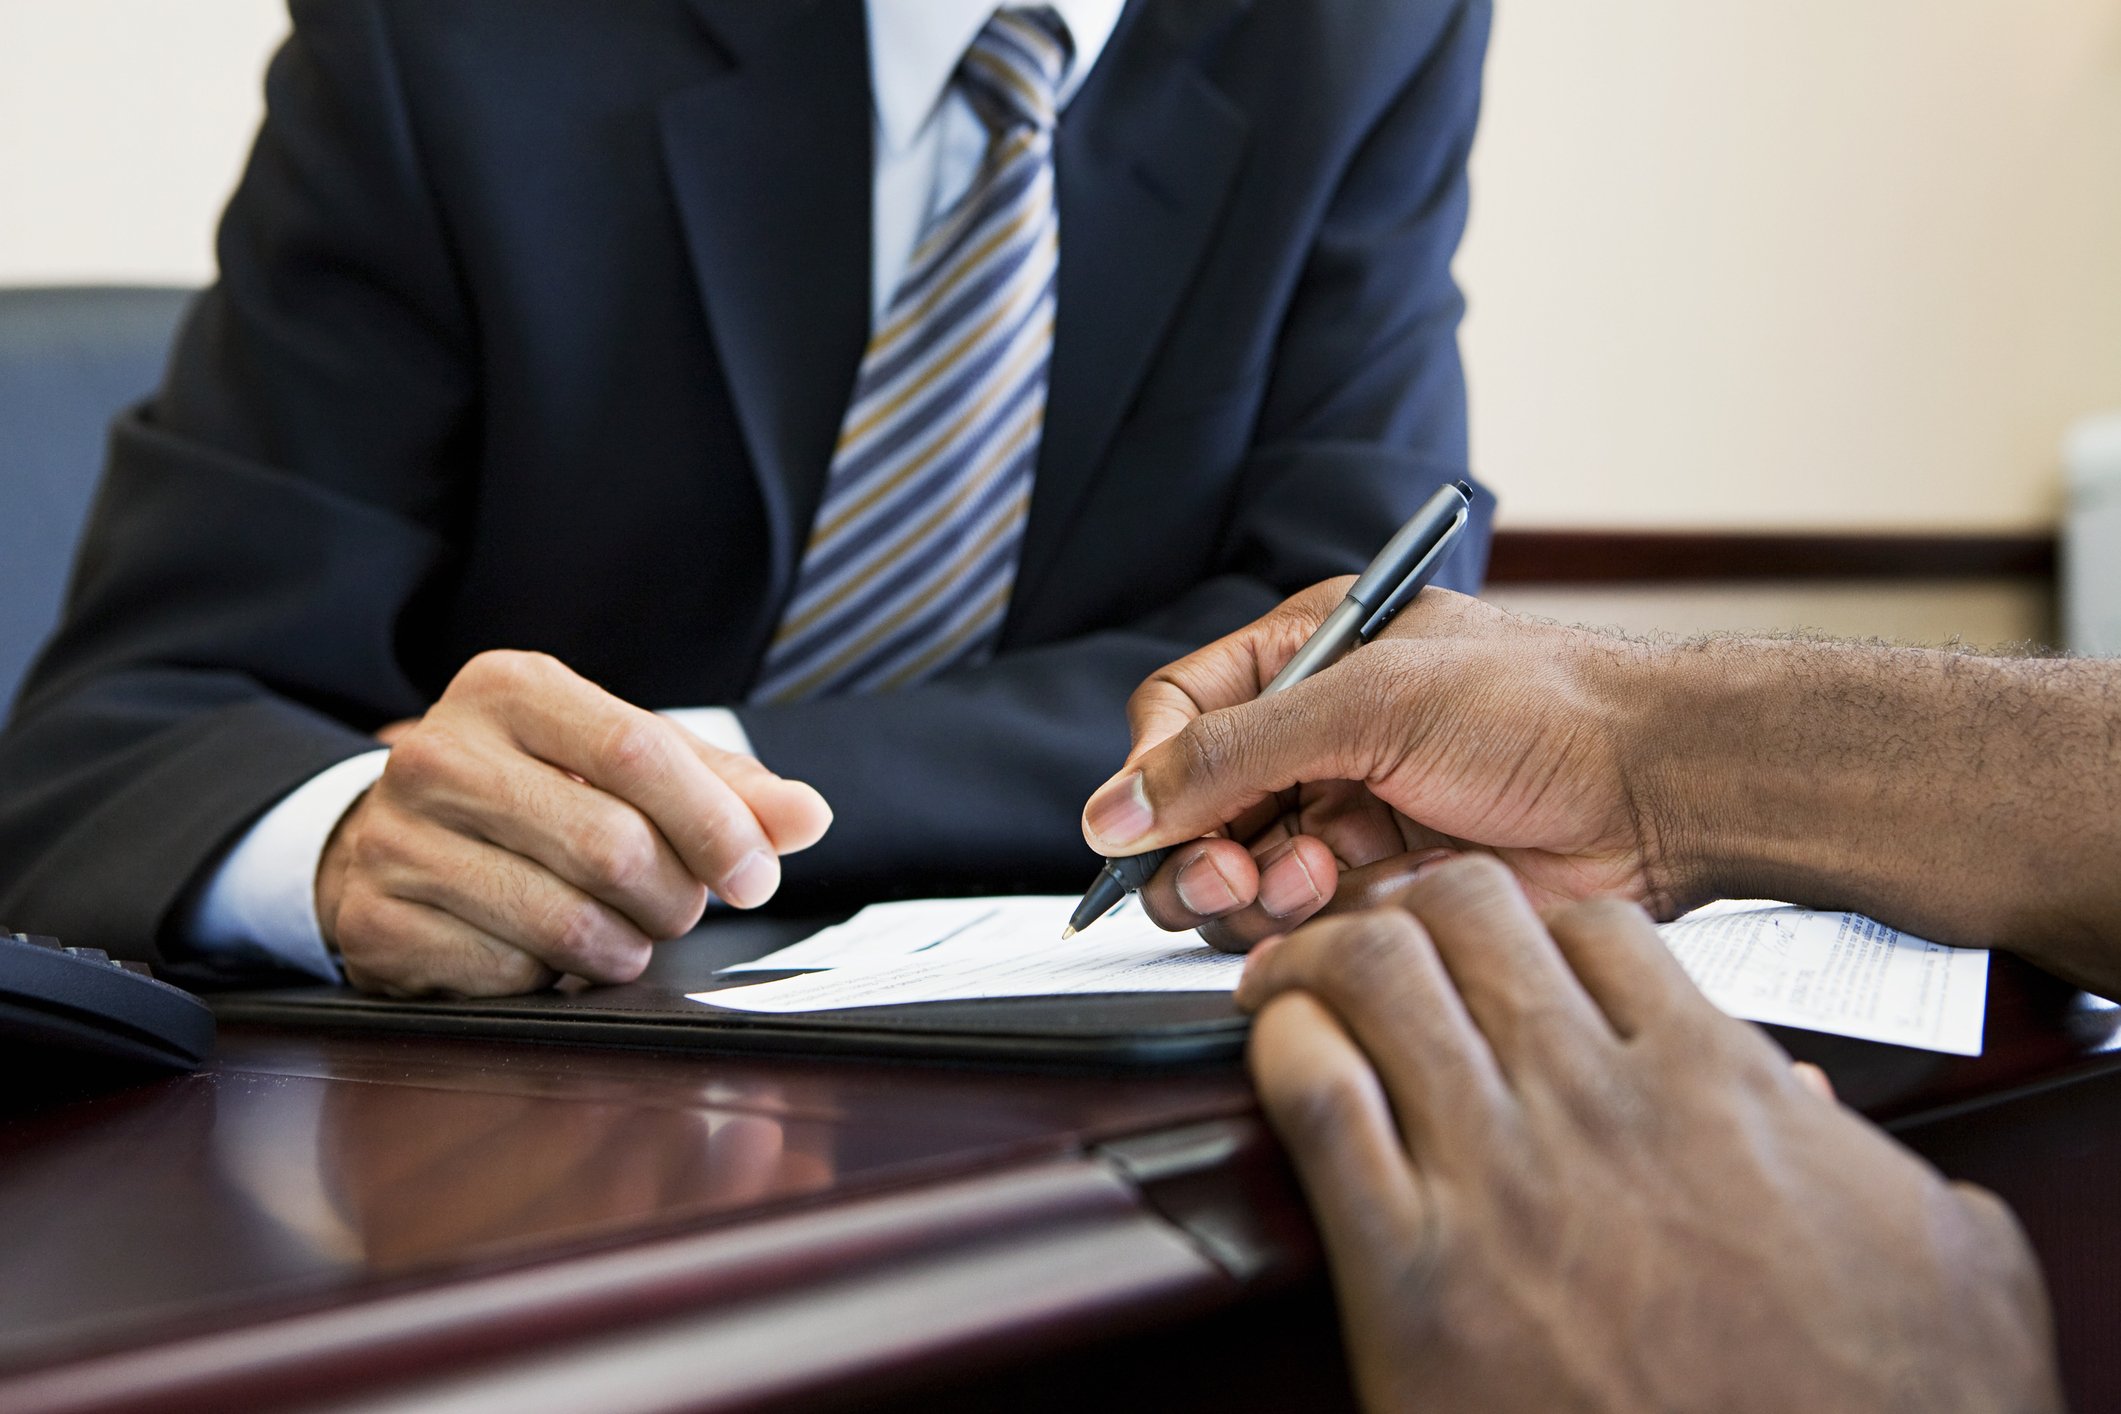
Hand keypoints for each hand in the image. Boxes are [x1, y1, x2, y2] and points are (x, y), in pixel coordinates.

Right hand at [316, 651, 830, 996]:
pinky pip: (510, 972)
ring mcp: (398, 839)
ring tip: (623, 932)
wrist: (381, 838)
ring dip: (624, 947)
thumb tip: (808, 817)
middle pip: (611, 844)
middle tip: (678, 907)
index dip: (714, 823)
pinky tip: (543, 950)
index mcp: (511, 689)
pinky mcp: (378, 920)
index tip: (754, 874)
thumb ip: (723, 787)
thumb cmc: (532, 792)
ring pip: (566, 920)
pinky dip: (551, 977)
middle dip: (672, 896)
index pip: (638, 750)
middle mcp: (440, 752)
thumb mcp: (621, 764)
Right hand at [1083, 584, 1665, 949]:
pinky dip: (1315, 917)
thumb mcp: (1368, 705)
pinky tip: (1363, 895)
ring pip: (1239, 877)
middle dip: (1198, 851)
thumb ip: (1230, 755)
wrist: (1661, 786)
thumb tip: (1113, 806)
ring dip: (1259, 888)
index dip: (1148, 774)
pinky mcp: (1383, 887)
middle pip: (1192, 811)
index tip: (1138, 828)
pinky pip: (1303, 921)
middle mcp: (1315, 737)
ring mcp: (1347, 815)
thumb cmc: (1539, 708)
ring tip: (1316, 876)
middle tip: (1232, 873)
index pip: (1176, 715)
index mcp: (1304, 659)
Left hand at [1242, 856, 2060, 1413]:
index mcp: (1716, 1087)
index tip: (1500, 950)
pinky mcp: (1410, 1276)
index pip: (1593, 927)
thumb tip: (1793, 1092)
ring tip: (1303, 976)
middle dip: (1412, 907)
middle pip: (1467, 915)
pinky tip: (1283, 1052)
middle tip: (1381, 939)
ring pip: (1379, 973)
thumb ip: (1857, 1153)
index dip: (1531, 922)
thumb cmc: (1872, 1413)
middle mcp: (1596, 1107)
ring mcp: (1498, 1181)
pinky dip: (1284, 1047)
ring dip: (1326, 955)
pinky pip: (1318, 1100)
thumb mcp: (1940, 1261)